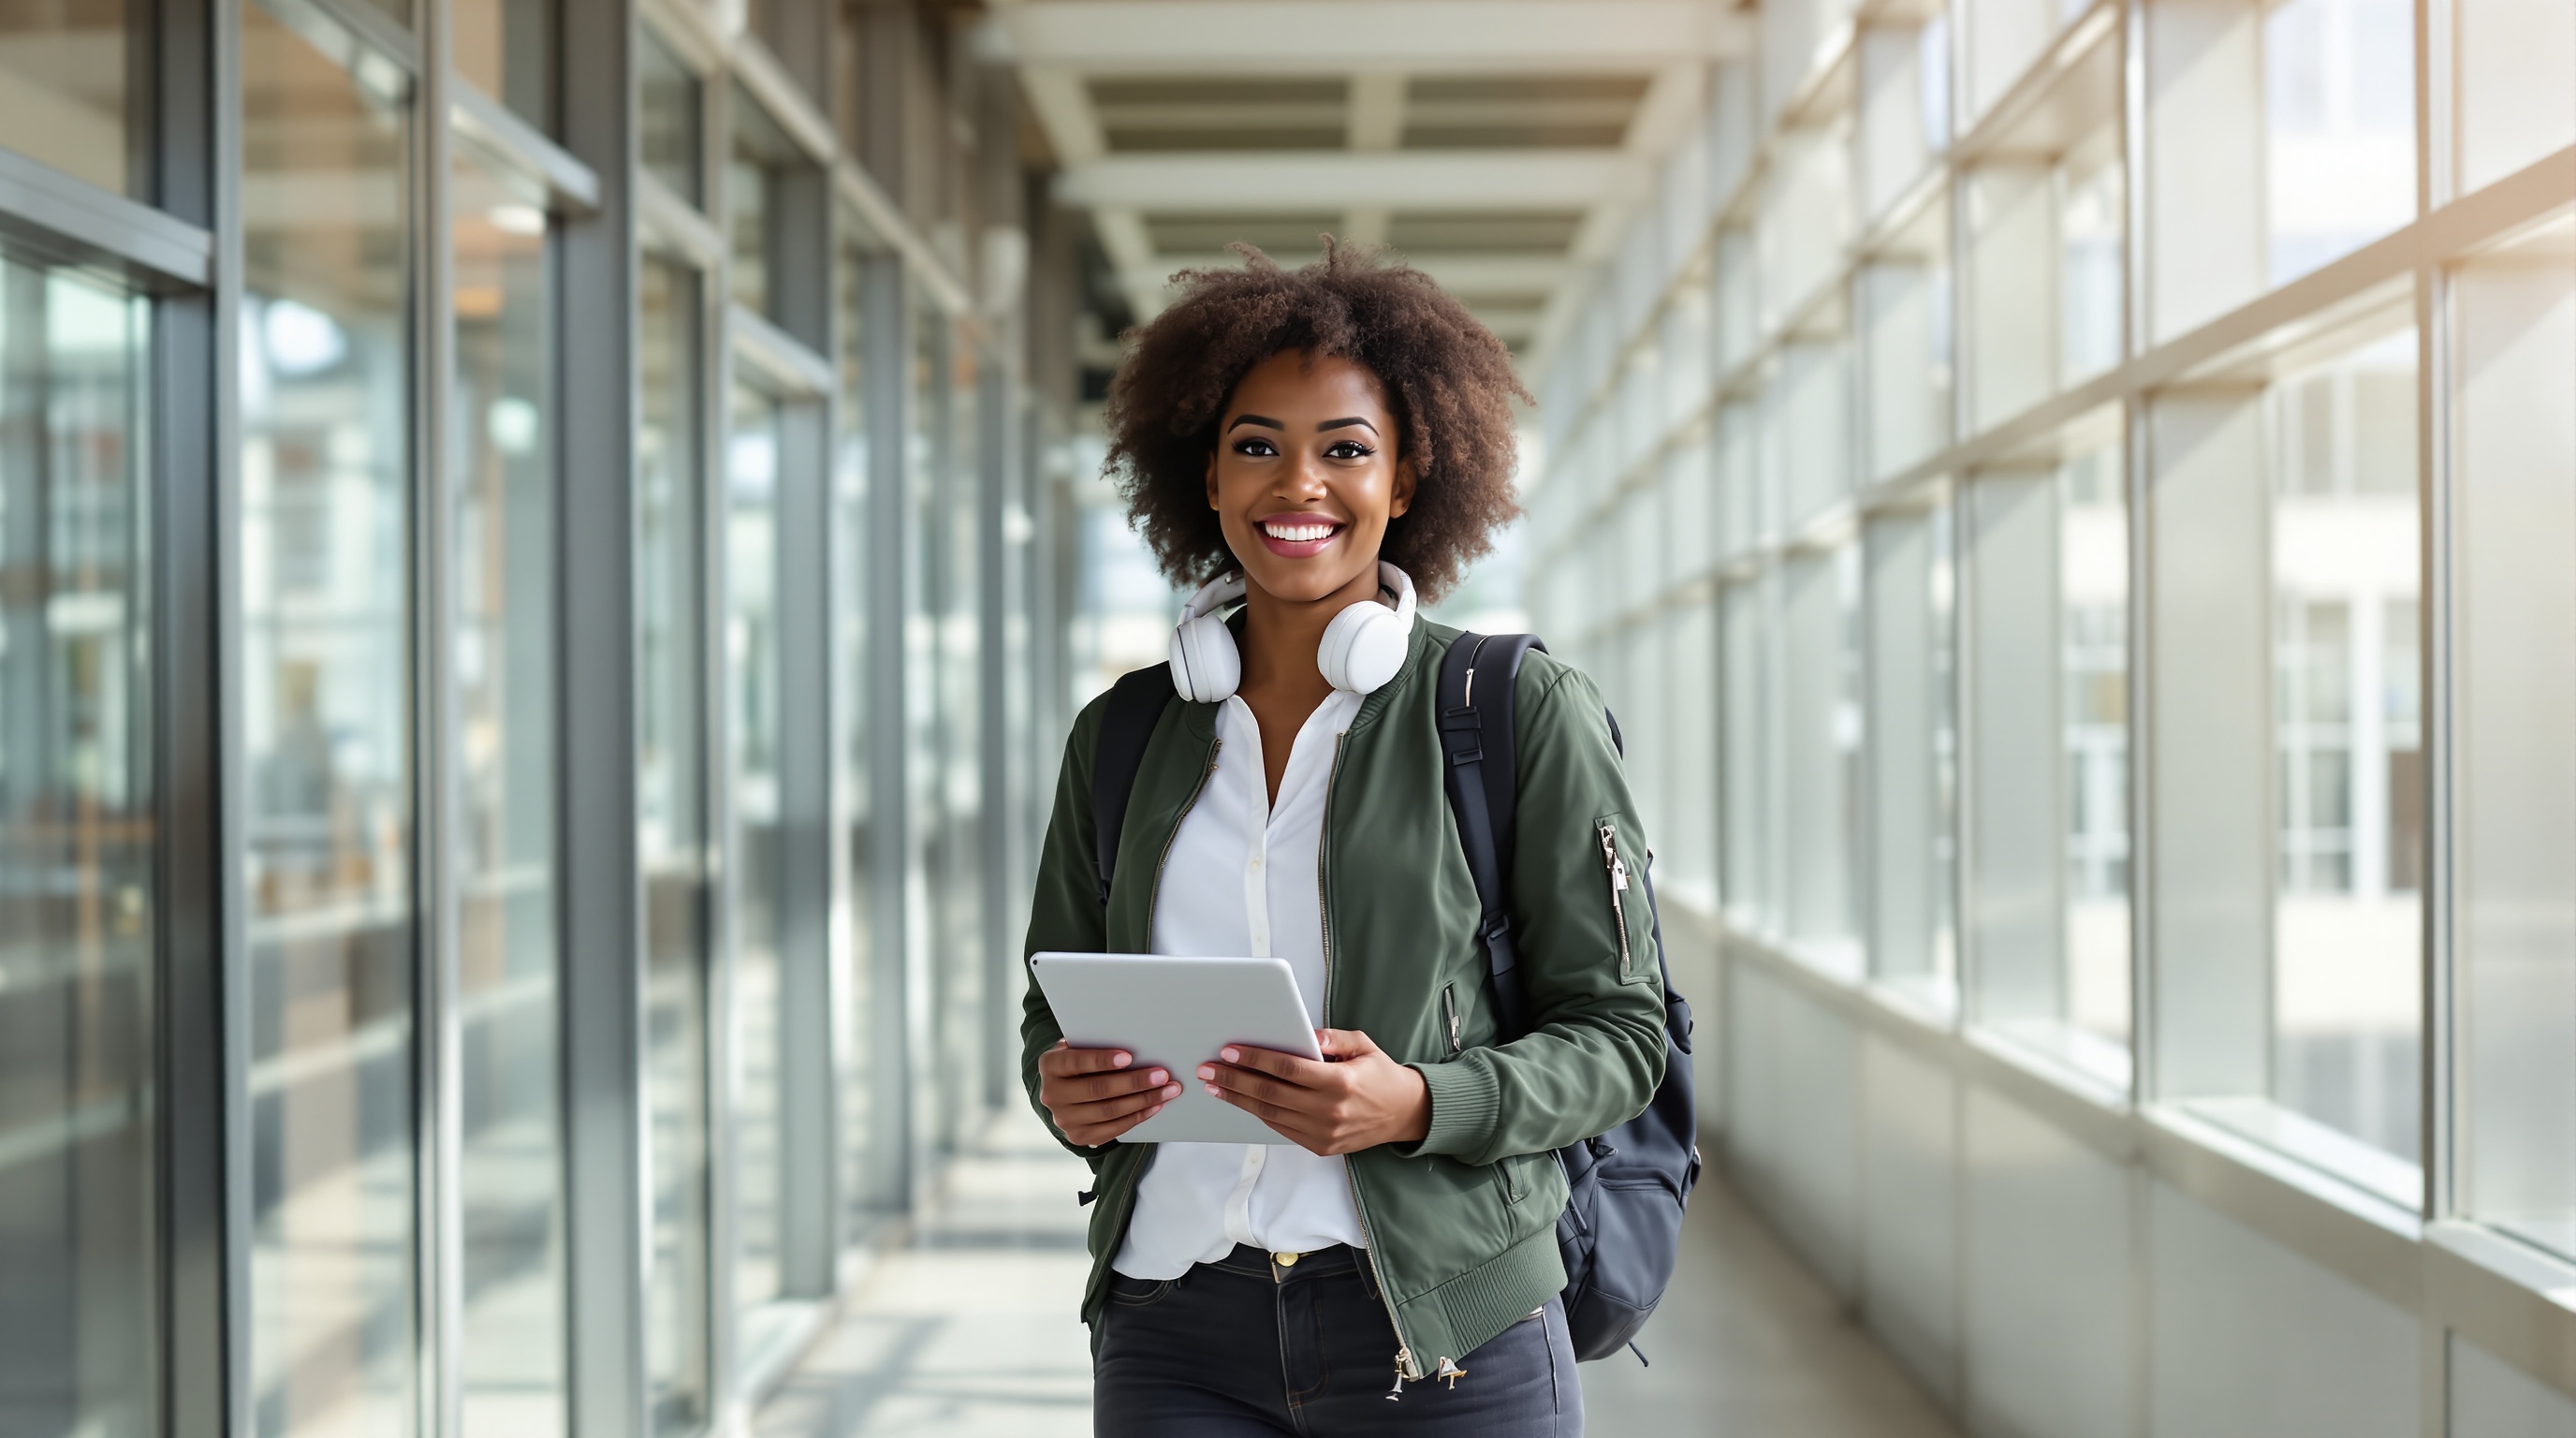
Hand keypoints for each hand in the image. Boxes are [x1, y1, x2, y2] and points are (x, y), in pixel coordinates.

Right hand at [1038, 1041, 1181, 1146]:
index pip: (1076, 1062)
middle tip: (1161, 1075)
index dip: (1102, 1060)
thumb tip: (1133, 1039)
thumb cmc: (1078, 1061)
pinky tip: (1155, 1105)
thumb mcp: (1078, 1047)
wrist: (1062, 1092)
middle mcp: (1052, 1095)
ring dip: (1143, 1100)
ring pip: (1109, 1111)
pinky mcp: (1079, 1136)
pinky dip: (1138, 1116)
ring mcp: (1064, 1119)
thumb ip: (1094, 1043)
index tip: (1129, 1057)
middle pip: (1098, 1090)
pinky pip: (1114, 1128)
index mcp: (1050, 1066)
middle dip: (1134, 1082)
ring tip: (1167, 1090)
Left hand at [1199, 1029, 1431, 1156]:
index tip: (1230, 1051)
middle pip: (1271, 1093)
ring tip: (1216, 1086)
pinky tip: (1241, 1100)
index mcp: (1340, 1082)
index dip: (1256, 1059)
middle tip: (1208, 1069)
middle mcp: (1329, 1110)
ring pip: (1270, 1114)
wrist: (1404, 1114)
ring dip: (1238, 1099)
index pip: (1288, 1069)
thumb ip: (1331, 1038)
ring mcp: (1323, 1133)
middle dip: (1234, 1079)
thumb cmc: (1380, 1074)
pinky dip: (1258, 1114)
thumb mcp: (1362, 1045)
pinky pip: (1280, 1129)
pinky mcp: (1320, 1146)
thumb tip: (1300, 1034)